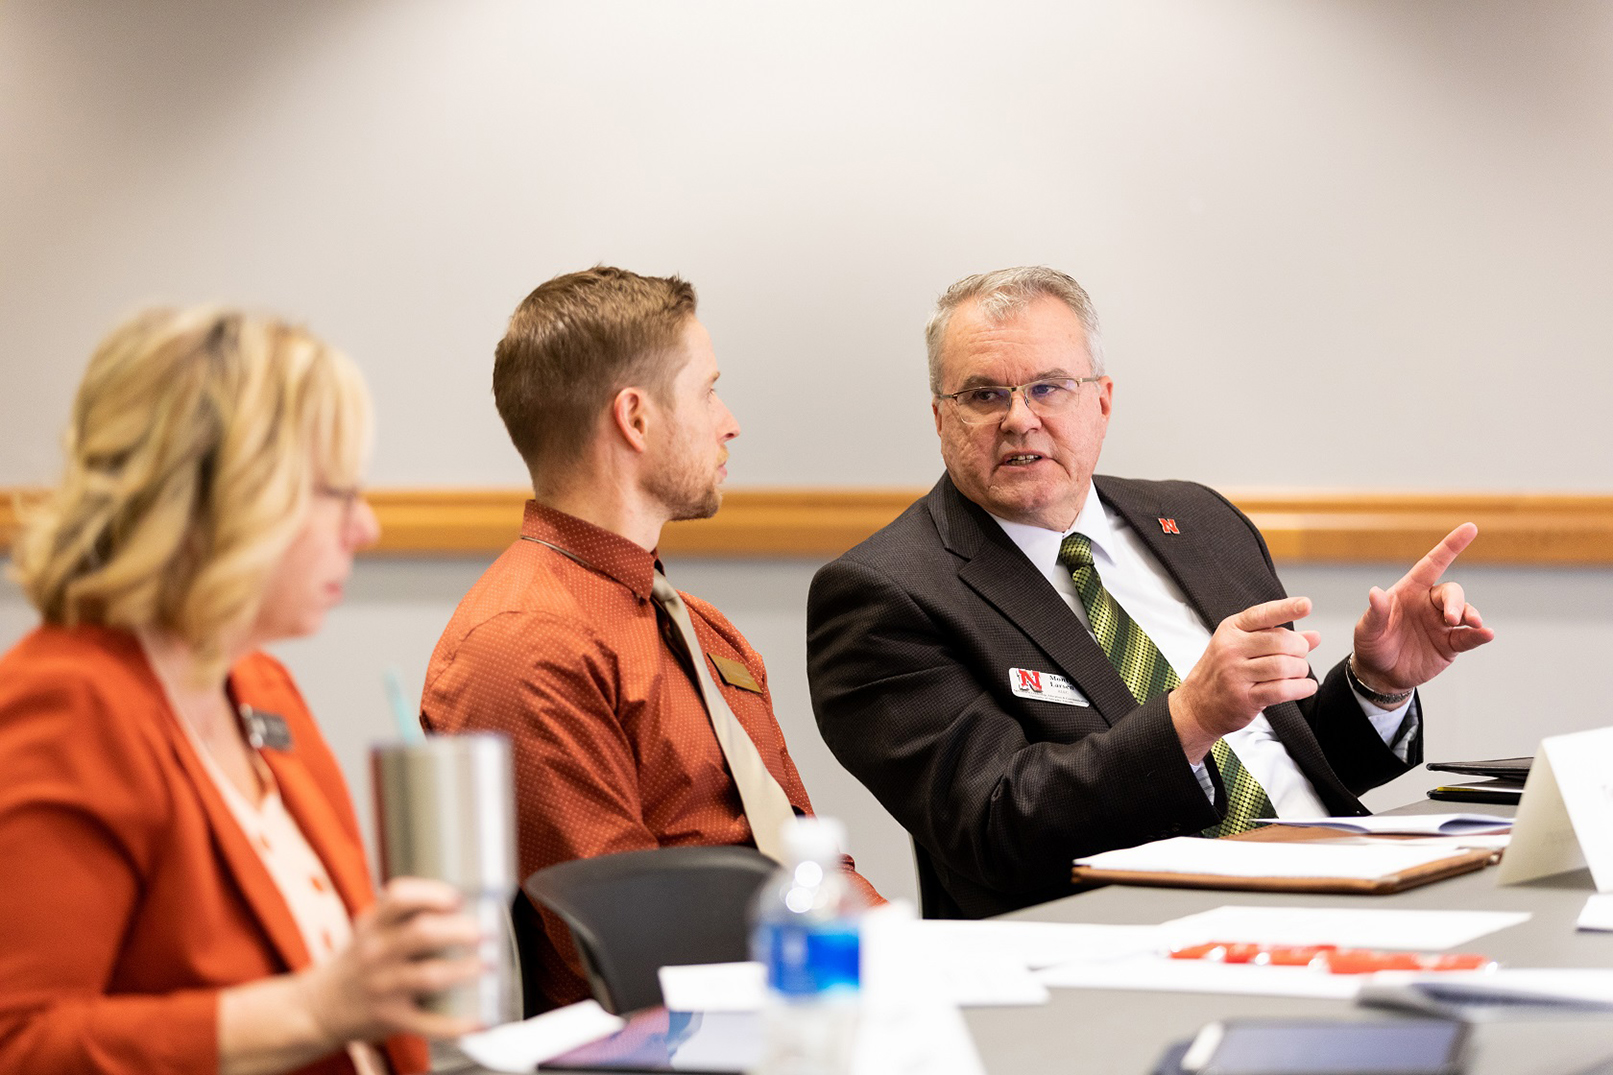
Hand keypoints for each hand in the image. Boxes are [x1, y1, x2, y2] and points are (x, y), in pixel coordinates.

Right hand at [295, 877, 486, 1045]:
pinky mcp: (390, 1018)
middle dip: (460, 931)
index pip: (400, 898)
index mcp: (373, 925)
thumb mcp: (369, 930)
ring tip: (487, 966)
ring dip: (464, 970)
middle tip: (484, 932)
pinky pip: (428, 1022)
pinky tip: (479, 1020)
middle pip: (422, 933)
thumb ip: (402, 916)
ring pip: (430, 975)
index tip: (457, 898)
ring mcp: (383, 987)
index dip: (432, 894)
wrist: (316, 1008)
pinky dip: (457, 1024)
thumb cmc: (356, 963)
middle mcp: (377, 953)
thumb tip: (460, 905)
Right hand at [1170, 595, 1321, 763]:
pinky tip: (1306, 686)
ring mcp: (1235, 674)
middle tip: (1300, 655)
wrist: (1197, 705)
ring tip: (1299, 672)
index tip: (1306, 604)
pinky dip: (1301, 688)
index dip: (1286, 608)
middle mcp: (1231, 649)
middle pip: (1280, 641)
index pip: (1262, 614)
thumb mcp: (1243, 646)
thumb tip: (1314, 636)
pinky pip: (1281, 690)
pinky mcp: (1243, 697)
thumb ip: (1278, 638)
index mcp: (1231, 630)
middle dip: (1299, 649)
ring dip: (1300, 670)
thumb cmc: (1222, 672)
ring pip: (1283, 666)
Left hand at [1351, 523, 1495, 693]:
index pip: (1432, 564)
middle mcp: (1429, 604)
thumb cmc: (1372, 644)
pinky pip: (1468, 638)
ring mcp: (1442, 624)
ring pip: (1465, 612)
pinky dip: (1479, 635)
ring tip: (1472, 624)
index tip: (1470, 528)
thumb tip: (1374, 592)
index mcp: (1409, 591)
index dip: (1451, 546)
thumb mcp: (1367, 629)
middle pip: (1451, 592)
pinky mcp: (1450, 645)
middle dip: (1456, 602)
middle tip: (1452, 618)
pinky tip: (1486, 634)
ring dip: (1470, 615)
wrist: (1380, 674)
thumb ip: (1375, 613)